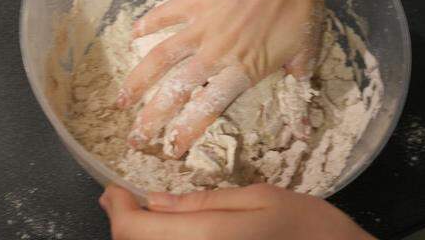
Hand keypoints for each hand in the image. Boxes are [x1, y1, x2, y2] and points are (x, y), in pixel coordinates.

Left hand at [99, 184, 375, 239]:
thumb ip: (204, 201)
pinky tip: (169, 232)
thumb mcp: (260, 198)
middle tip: (121, 198)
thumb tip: (155, 201)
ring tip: (140, 215)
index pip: (136, 232)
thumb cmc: (309, 227)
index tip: (115, 190)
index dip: (116, 210)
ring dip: (140, 238)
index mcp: (209, 238)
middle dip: (123, 224)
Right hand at [117, 0, 337, 156]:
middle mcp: (217, 52)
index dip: (186, 130)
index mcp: (243, 70)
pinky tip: (134, 34)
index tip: (171, 149)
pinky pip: (166, 13)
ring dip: (138, 79)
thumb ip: (297, 93)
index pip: (207, 108)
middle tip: (134, 136)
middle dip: (152, 117)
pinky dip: (148, 23)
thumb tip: (305, 129)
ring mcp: (204, 25)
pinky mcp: (198, 0)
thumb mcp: (304, 57)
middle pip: (176, 89)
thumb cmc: (303, 12)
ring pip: (161, 56)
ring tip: (122, 99)